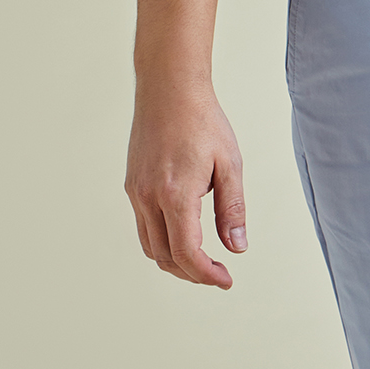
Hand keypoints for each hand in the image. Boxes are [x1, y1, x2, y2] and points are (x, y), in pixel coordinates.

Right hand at [125, 80, 247, 288]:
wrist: (169, 89)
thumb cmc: (203, 121)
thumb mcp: (229, 164)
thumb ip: (232, 209)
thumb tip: (237, 247)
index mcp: (176, 193)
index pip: (187, 252)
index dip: (206, 274)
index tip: (226, 280)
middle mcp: (149, 197)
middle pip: (165, 257)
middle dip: (192, 273)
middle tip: (218, 274)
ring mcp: (136, 192)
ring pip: (150, 246)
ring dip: (175, 261)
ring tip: (202, 260)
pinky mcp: (132, 186)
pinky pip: (143, 227)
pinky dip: (162, 241)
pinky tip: (184, 235)